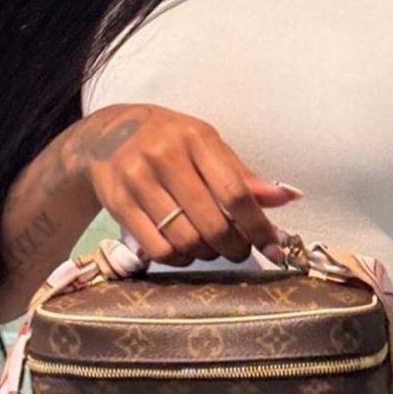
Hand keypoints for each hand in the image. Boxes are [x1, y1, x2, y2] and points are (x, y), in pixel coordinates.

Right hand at [74, 104, 302, 265]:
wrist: (105, 135)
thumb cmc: (169, 141)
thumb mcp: (207, 147)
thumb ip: (243, 176)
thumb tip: (287, 198)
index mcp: (196, 137)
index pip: (235, 192)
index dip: (258, 226)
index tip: (274, 249)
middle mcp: (165, 155)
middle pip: (211, 222)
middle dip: (233, 246)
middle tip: (239, 251)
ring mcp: (137, 178)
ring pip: (184, 239)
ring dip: (206, 254)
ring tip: (211, 248)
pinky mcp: (117, 202)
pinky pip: (157, 247)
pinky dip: (178, 258)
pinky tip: (184, 251)